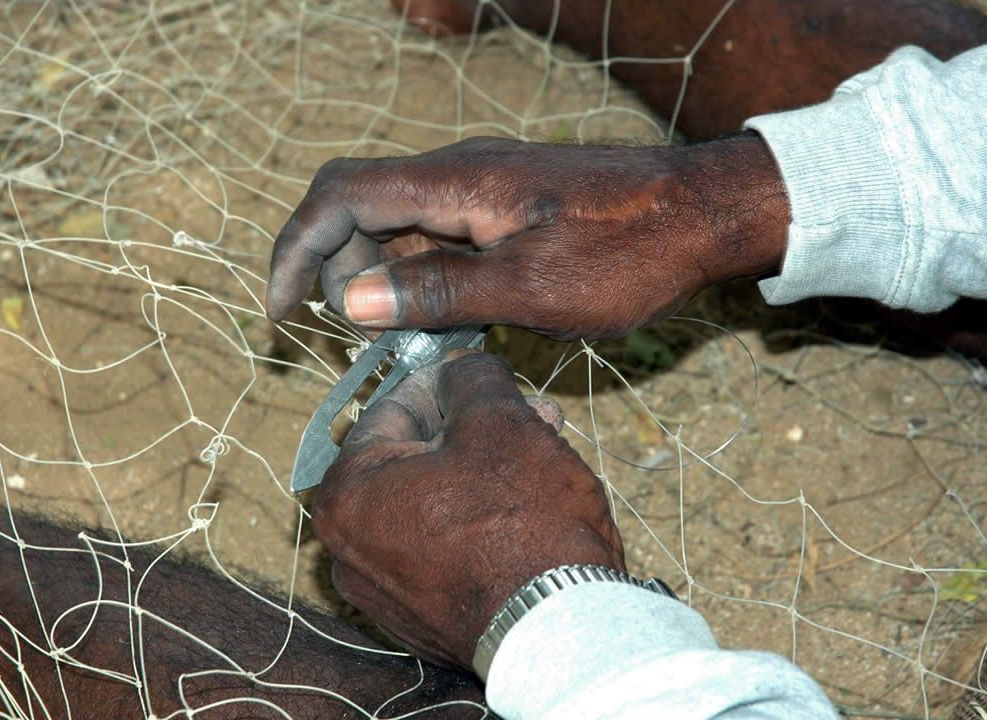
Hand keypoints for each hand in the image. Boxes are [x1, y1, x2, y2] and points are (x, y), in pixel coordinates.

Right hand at [267, 134, 787, 339]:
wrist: (707, 213)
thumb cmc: (631, 252)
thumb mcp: (532, 289)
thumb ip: (439, 293)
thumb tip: (352, 301)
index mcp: (457, 184)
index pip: (340, 196)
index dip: (296, 249)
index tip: (280, 311)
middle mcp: (460, 174)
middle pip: (360, 207)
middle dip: (335, 269)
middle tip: (347, 339)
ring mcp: (484, 186)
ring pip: (399, 224)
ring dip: (380, 277)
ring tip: (397, 339)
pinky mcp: (506, 204)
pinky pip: (439, 233)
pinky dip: (421, 274)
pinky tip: (443, 321)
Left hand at [312, 351, 624, 668]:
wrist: (561, 630)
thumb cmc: (523, 522)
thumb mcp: (499, 420)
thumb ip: (470, 377)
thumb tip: (462, 370)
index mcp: (346, 494)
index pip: (392, 408)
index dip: (448, 382)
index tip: (482, 372)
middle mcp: (348, 550)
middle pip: (415, 459)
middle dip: (474, 430)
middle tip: (530, 413)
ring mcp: (383, 593)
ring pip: (434, 504)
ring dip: (484, 472)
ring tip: (542, 454)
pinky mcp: (421, 621)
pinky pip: (444, 551)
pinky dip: (479, 524)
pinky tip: (527, 509)